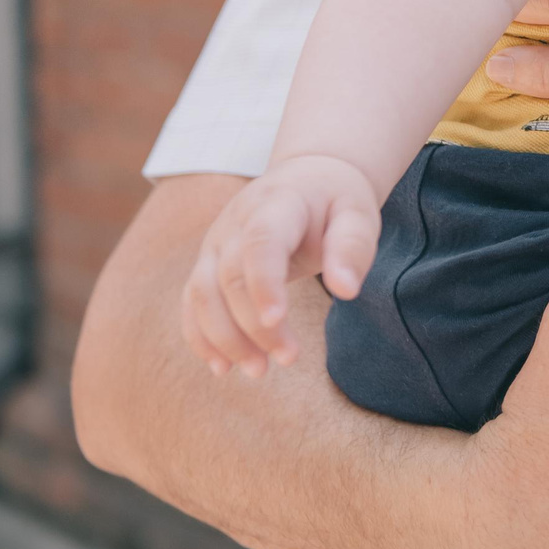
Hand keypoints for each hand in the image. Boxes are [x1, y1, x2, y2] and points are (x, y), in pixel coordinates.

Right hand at [183, 153, 376, 376]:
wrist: (306, 178)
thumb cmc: (336, 201)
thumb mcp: (357, 214)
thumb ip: (353, 247)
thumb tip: (347, 290)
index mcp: (277, 203)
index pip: (261, 242)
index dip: (263, 282)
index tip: (277, 320)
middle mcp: (235, 222)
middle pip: (230, 276)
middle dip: (253, 324)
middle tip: (289, 358)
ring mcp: (215, 243)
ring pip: (201, 293)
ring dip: (224, 338)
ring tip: (258, 370)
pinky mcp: (207, 264)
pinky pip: (190, 303)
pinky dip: (201, 337)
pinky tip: (223, 367)